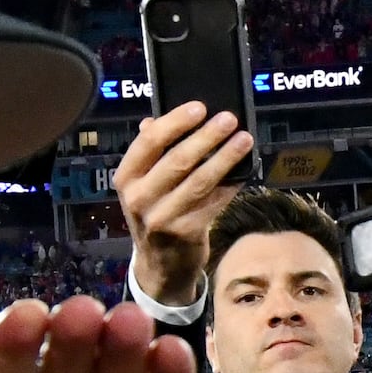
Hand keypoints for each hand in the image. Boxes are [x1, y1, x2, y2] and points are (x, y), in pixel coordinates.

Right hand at [114, 103, 253, 309]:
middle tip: (230, 119)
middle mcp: (139, 198)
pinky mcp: (186, 233)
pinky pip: (214, 202)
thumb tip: (157, 118)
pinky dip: (231, 185)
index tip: (200, 107)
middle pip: (177, 160)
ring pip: (200, 181)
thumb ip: (150, 152)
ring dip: (225, 158)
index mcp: (126, 178)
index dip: (175, 122)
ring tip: (244, 140)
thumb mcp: (142, 184)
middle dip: (207, 137)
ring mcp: (162, 218)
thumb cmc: (155, 211)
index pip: (149, 143)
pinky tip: (246, 170)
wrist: (160, 265)